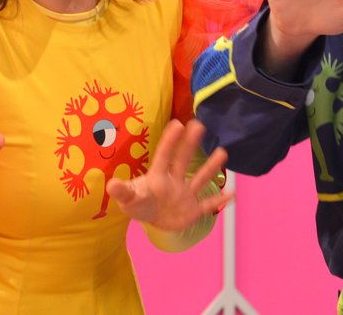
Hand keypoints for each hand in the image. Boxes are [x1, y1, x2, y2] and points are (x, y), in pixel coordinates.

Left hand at [107, 120, 231, 231]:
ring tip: (223, 151)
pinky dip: (219, 201)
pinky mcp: (193, 210)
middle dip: (190, 144)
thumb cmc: (139, 203)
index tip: (178, 123)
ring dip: (211, 168)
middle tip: (199, 124)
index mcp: (158, 176)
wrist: (152, 219)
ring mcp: (186, 194)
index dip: (170, 141)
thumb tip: (111, 184)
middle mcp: (175, 181)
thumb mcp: (129, 200)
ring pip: (200, 179)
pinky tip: (232, 193)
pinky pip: (208, 205)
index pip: (164, 155)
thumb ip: (123, 192)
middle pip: (183, 160)